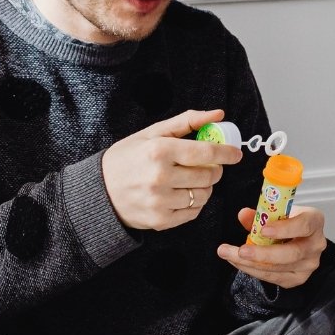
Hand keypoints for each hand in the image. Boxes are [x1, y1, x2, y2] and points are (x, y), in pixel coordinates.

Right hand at [101, 109, 241, 230]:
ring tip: (192, 179)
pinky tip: (182, 193)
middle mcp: (160, 177)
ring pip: (204, 195)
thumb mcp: (152, 133)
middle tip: (208, 166)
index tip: (235, 154)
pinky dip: (194, 202)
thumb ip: (187, 121)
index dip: (226, 153)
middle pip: (208, 175)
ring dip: (205, 187)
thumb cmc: (127, 158)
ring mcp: (160, 201)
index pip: (206, 152)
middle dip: (215, 169)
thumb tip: (219, 114)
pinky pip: (193, 212)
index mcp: (159, 151)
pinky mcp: (160, 220)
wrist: (99, 191)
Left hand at [219, 205, 327, 288]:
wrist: (299, 237)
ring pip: (279, 268)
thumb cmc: (289, 220)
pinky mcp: (298, 278)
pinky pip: (274, 278)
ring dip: (251, 264)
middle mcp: (316, 245)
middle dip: (263, 254)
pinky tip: (240, 263)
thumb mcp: (279, 211)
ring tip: (230, 255)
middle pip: (291, 253)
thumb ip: (262, 213)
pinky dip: (254, 270)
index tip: (263, 230)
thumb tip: (243, 214)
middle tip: (240, 251)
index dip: (284, 229)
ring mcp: (308, 264)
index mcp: (314, 221)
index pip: (303, 226)